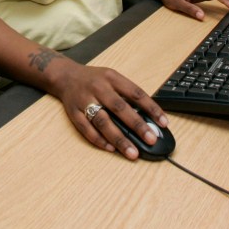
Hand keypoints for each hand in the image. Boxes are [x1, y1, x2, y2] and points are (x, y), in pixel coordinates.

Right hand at [47, 58, 167, 160]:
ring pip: (103, 121)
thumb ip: (126, 94)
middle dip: (137, 125)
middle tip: (151, 139)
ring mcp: (84, 100)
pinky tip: (111, 149)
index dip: (151, 108)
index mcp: (111, 78)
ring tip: (132, 153)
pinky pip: (86, 129)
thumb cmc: (94, 79)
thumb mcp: (111, 78)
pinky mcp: (73, 113)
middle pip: (119, 107)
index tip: (163, 123)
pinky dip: (99, 140)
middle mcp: (98, 88)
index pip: (135, 93)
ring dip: (119, 138)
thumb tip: (147, 117)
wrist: (65, 76)